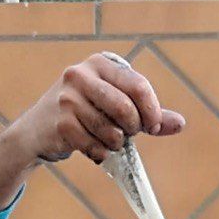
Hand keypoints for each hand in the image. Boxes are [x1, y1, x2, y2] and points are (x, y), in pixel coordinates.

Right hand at [11, 51, 185, 165]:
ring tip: (107, 140)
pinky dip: (100, 154)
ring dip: (116, 144)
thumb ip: (149, 114)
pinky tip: (92, 148)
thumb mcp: (117, 107)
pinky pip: (96, 148)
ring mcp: (68, 99)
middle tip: (127, 134)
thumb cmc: (85, 115)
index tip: (153, 127)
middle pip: (126, 109)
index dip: (152, 112)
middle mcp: (81, 75)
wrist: (39, 130)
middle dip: (133, 129)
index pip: (138, 86)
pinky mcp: (61, 123)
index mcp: (100, 64)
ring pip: (112, 132)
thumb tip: (180, 124)